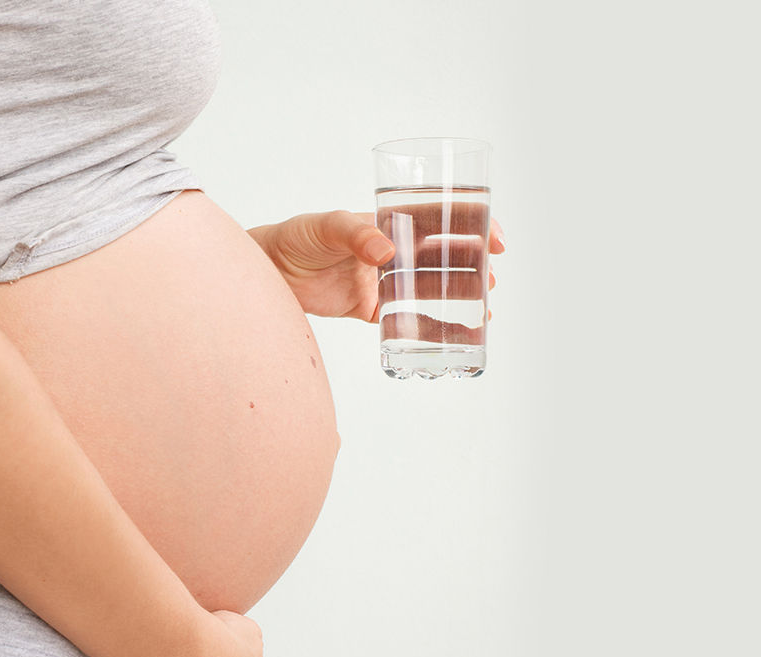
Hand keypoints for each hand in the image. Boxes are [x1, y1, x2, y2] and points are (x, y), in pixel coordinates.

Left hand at [250, 210, 505, 321]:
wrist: (266, 274)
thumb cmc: (293, 238)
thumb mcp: (323, 228)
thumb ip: (354, 235)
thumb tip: (386, 251)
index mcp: (386, 222)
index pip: (437, 218)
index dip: (469, 224)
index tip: (494, 238)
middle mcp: (391, 250)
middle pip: (442, 255)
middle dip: (471, 263)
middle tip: (494, 276)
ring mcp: (384, 281)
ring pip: (431, 287)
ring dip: (460, 295)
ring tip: (486, 306)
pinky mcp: (372, 309)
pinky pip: (409, 318)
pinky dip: (433, 325)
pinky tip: (456, 333)